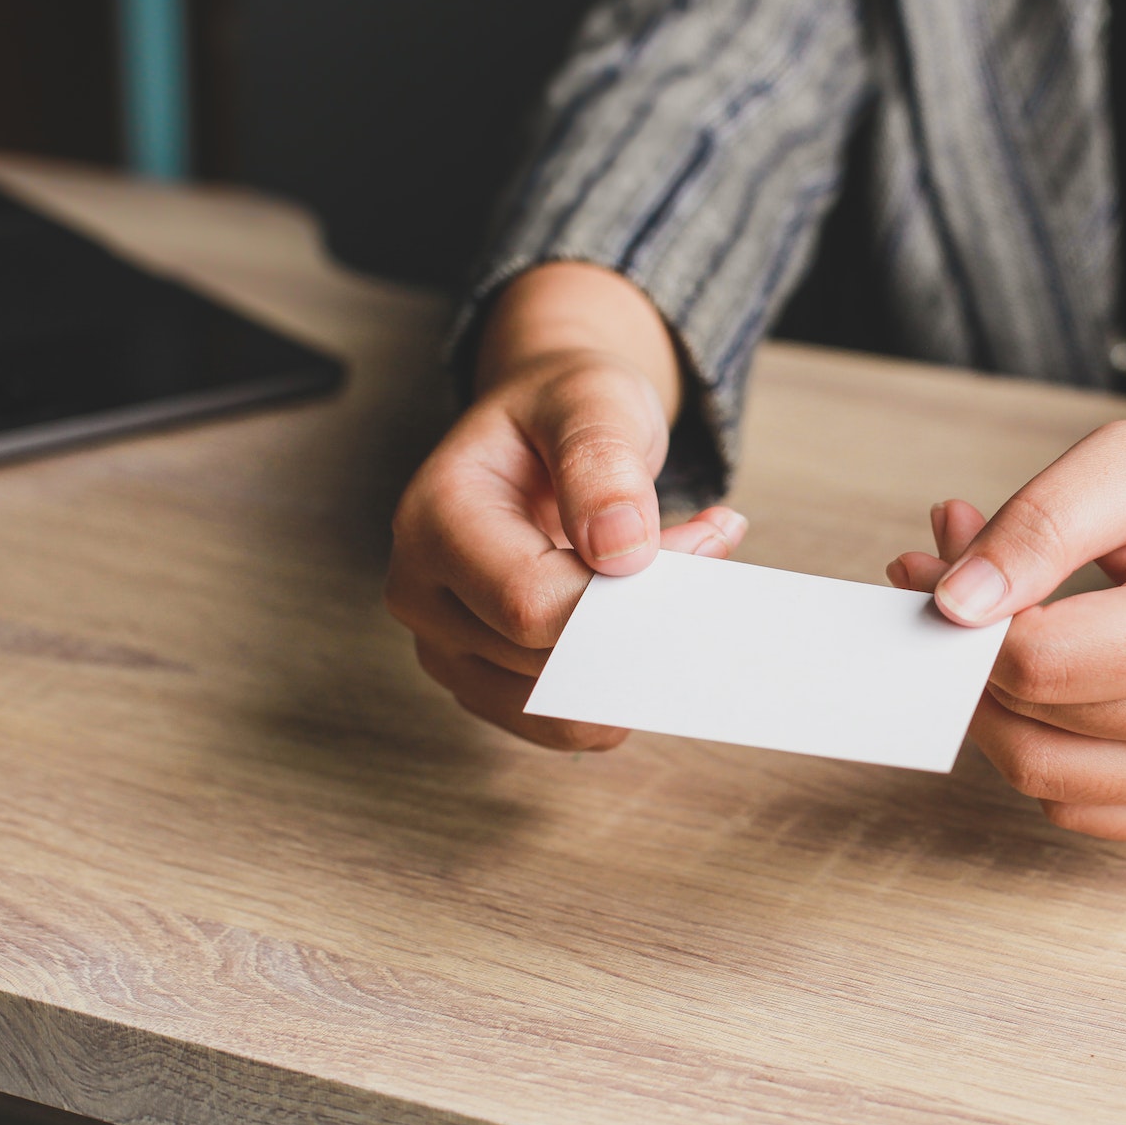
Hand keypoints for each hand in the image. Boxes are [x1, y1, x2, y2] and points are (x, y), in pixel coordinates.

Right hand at [385, 263, 745, 748]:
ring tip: (675, 579)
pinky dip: (622, 683)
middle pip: (548, 659)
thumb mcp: (592, 399)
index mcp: (434, 520)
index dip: (626, 591)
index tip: (699, 542)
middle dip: (641, 618)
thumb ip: (603, 461)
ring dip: (638, 656)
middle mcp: (422, 593)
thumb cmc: (562, 410)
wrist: (541, 429)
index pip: (531, 604)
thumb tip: (621, 550)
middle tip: (703, 552)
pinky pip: (565, 724)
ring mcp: (448, 647)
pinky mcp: (485, 680)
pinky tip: (647, 618)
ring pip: (561, 708)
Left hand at [889, 374, 1125, 840]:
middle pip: (1033, 722)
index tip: (946, 568)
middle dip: (972, 655)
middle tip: (958, 583)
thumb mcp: (1123, 461)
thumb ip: (1037, 527)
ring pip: (1037, 774)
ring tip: (997, 629)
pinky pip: (1067, 805)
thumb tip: (954, 605)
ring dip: (991, 705)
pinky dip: (1037, 744)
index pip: (1043, 662)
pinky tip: (1048, 681)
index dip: (972, 621)